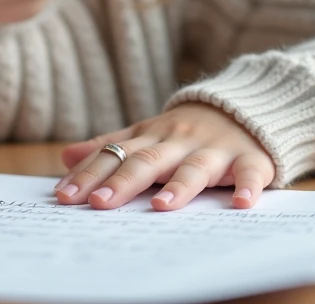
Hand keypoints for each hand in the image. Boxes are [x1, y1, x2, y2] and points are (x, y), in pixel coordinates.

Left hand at [55, 103, 274, 211]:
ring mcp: (215, 150)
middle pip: (148, 161)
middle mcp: (179, 142)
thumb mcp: (146, 134)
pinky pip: (250, 172)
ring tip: (161, 207)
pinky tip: (242, 203)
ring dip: (179, 186)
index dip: (90, 174)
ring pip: (195, 168)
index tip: (64, 195)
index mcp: (152, 138)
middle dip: (123, 181)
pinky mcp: (250, 158)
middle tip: (99, 202)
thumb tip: (65, 157)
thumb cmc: (187, 131)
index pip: (116, 155)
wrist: (243, 107)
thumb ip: (109, 146)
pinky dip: (247, 186)